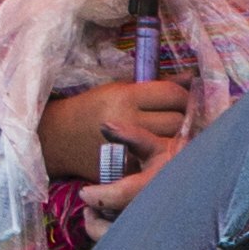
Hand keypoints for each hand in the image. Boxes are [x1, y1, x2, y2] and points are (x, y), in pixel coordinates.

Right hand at [42, 80, 195, 187]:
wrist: (58, 138)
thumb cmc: (92, 108)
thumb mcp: (119, 89)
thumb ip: (154, 87)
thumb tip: (190, 78)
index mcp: (125, 97)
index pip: (172, 94)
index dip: (184, 96)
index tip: (183, 99)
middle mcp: (128, 122)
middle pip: (177, 120)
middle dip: (182, 118)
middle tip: (179, 118)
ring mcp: (128, 149)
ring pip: (172, 144)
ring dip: (176, 139)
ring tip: (171, 134)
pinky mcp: (127, 171)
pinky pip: (158, 163)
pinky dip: (162, 158)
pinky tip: (158, 152)